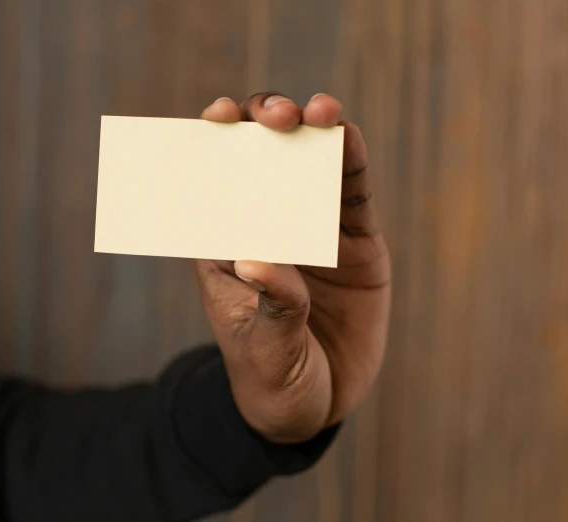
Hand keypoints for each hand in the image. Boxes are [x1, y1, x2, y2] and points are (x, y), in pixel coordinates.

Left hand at [197, 92, 390, 444]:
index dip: (213, 142)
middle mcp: (267, 227)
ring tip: (318, 111)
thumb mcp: (264, 351)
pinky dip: (351, 161)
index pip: (214, 183)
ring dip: (312, 129)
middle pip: (261, 159)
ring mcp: (312, 229)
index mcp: (226, 247)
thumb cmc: (271, 377)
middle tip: (275, 117)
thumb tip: (259, 262)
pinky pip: (353, 193)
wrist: (317, 405)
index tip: (217, 116)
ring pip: (309, 164)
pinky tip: (347, 138)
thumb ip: (271, 308)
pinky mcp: (354, 241)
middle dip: (264, 124)